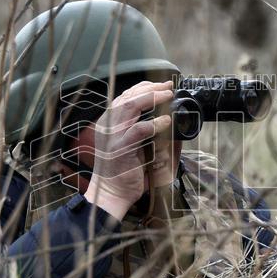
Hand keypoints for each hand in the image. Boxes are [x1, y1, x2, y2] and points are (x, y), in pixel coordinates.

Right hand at [84, 81, 172, 220]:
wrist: (110, 192)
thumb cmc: (121, 170)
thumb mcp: (126, 143)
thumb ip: (136, 128)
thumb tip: (161, 116)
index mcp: (108, 122)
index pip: (125, 95)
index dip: (144, 87)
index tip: (161, 85)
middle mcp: (108, 125)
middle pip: (129, 96)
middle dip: (151, 88)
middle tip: (168, 87)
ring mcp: (112, 136)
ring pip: (131, 106)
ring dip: (153, 98)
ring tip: (168, 97)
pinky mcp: (120, 148)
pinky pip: (139, 130)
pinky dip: (155, 123)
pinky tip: (166, 121)